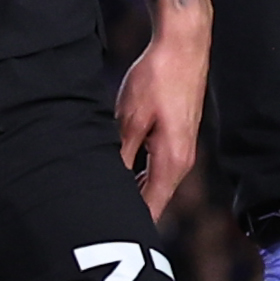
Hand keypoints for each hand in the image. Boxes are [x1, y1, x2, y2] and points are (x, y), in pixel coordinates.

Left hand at [113, 9, 207, 221]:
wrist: (183, 47)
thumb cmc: (157, 79)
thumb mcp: (128, 119)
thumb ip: (120, 156)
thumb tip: (108, 184)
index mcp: (172, 162)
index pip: (151, 208)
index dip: (130, 223)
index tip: (106, 233)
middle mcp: (182, 162)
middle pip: (154, 200)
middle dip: (130, 211)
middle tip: (96, 219)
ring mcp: (183, 150)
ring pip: (155, 185)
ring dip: (134, 192)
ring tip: (103, 198)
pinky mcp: (178, 138)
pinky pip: (158, 169)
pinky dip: (140, 176)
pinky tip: (120, 173)